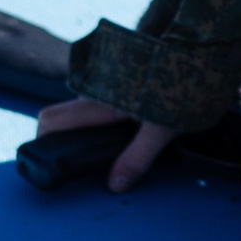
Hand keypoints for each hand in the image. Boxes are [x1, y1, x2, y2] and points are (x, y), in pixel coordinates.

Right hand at [36, 95, 176, 193]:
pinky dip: (96, 122)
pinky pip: (96, 106)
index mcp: (100, 101)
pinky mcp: (119, 85)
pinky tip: (118, 136)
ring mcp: (106, 86)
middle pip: (59, 115)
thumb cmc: (182, 87)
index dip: (42, 141)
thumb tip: (114, 185)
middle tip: (74, 161)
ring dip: (80, 131)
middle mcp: (96, 92)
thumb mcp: (162, 128)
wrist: (198, 54)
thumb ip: (138, 157)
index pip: (52, 119)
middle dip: (58, 138)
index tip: (49, 162)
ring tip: (100, 153)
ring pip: (78, 110)